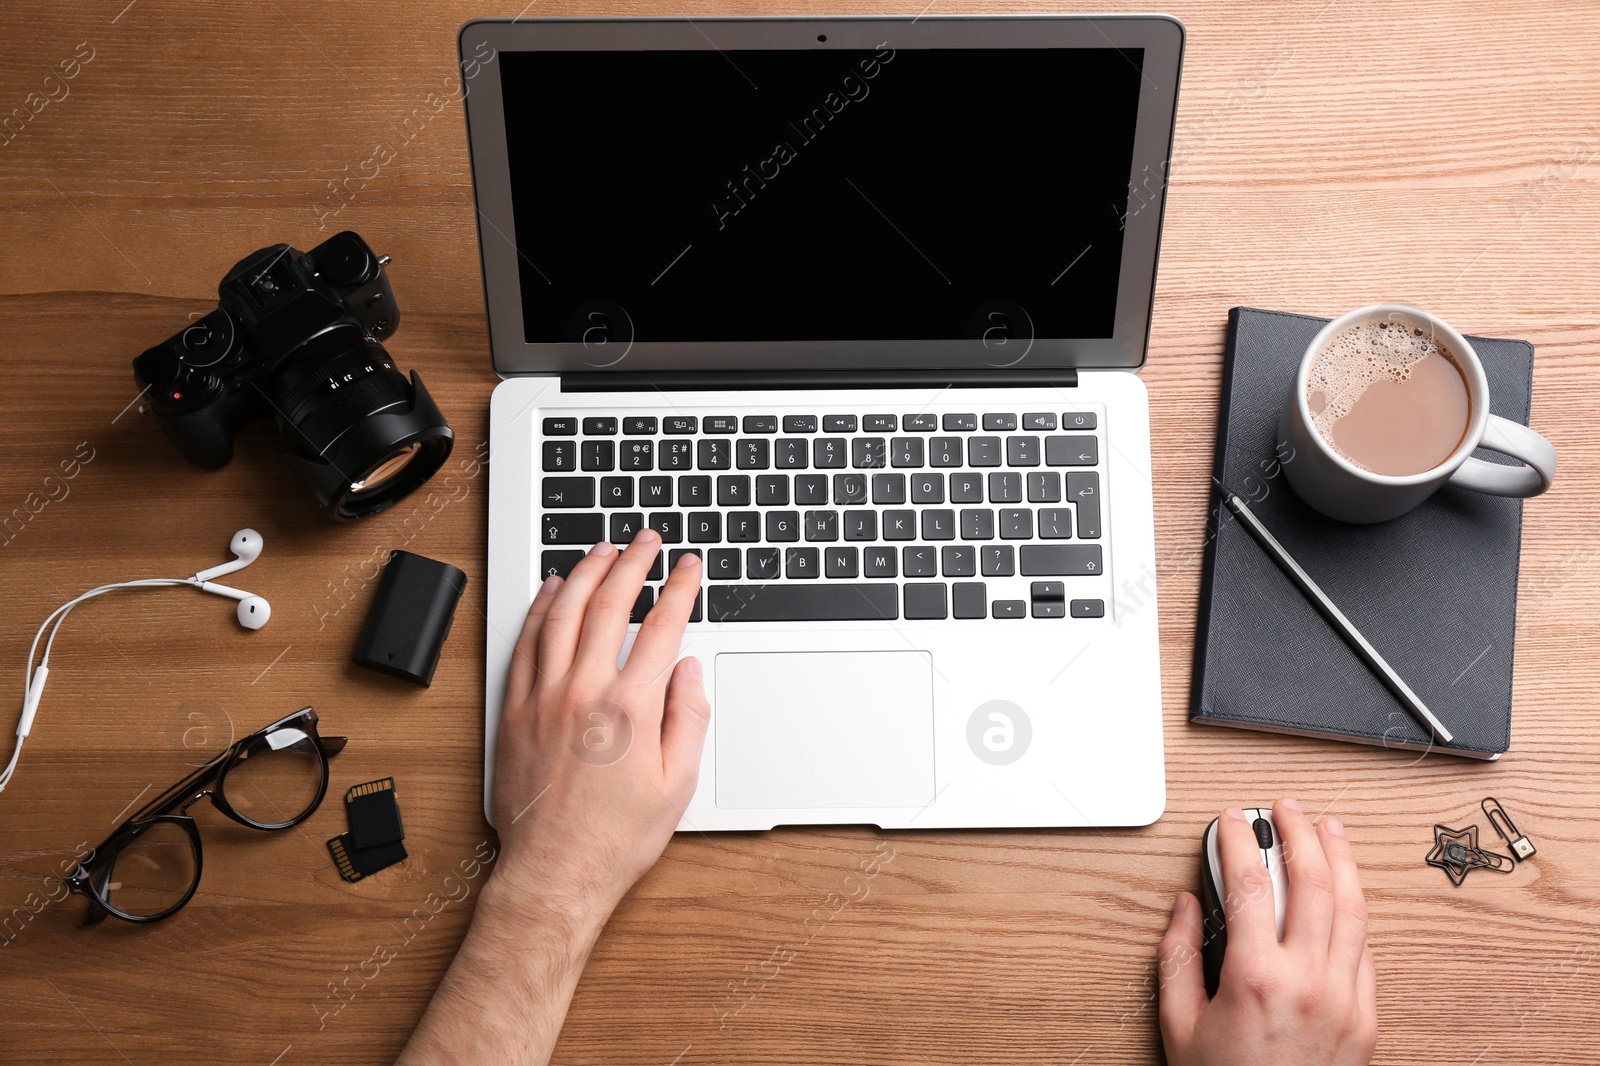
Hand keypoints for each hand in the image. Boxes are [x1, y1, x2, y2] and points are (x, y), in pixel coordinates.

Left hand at [488, 531, 709, 920]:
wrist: (554, 873)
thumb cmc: (616, 838)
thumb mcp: (678, 785)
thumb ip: (689, 719)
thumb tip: (688, 671)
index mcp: (631, 708)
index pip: (662, 627)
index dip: (680, 588)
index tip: (689, 566)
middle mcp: (584, 692)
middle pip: (609, 605)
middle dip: (633, 563)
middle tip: (647, 540)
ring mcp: (544, 697)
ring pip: (563, 613)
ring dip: (585, 573)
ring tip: (602, 550)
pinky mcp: (515, 710)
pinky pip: (525, 643)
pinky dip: (540, 608)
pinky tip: (552, 590)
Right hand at [1158, 798, 1377, 1065]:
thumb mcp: (1179, 1023)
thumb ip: (1178, 956)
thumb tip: (1186, 905)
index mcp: (1257, 977)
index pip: (1252, 884)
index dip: (1240, 841)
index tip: (1232, 820)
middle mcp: (1309, 981)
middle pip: (1313, 882)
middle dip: (1299, 834)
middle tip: (1286, 809)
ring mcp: (1346, 999)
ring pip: (1352, 909)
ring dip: (1340, 860)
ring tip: (1330, 831)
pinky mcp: (1367, 1018)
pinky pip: (1366, 949)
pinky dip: (1354, 910)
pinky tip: (1344, 893)